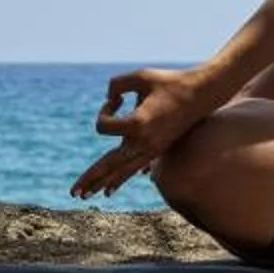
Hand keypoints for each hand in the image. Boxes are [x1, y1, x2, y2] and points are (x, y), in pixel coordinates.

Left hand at [70, 65, 207, 199]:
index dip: (105, 110)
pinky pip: (132, 170)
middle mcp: (143, 142)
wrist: (200, 95)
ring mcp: (150, 150)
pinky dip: (118, 179)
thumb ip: (117, 84)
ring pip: (120, 172)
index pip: (104, 126)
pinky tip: (108, 191)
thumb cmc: (169, 82)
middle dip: (90, 178)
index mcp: (138, 124)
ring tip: (83, 196)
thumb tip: (109, 99)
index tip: (117, 99)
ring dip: (100, 182)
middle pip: (109, 165)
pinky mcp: (155, 151)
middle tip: (73, 193)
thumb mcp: (140, 76)